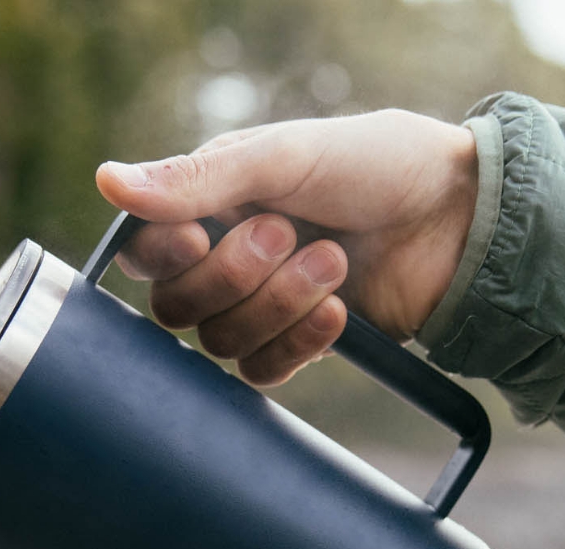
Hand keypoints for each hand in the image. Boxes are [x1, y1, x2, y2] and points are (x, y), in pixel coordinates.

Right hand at [95, 108, 478, 385]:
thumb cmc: (377, 168)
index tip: (201, 235)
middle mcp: (225, 262)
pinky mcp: (292, 348)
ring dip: (278, 303)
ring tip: (333, 261)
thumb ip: (197, 180)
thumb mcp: (285, 158)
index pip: (146, 253)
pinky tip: (337, 312)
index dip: (164, 256)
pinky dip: (297, 344)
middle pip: (177, 307)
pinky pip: (260, 373)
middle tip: (289, 234)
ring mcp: (258, 309)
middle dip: (235, 276)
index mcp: (212, 208)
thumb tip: (106, 181)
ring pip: (220, 342)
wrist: (459, 222)